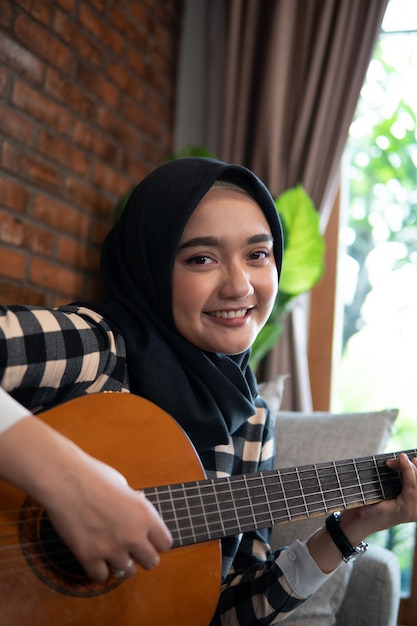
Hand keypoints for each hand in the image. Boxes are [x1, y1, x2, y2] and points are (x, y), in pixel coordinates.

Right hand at [45, 456, 172, 581]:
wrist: (66, 480)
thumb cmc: (94, 476)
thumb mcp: (124, 485)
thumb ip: (134, 503)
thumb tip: (139, 506)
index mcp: (145, 515)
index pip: (165, 544)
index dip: (156, 542)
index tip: (148, 540)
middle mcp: (133, 535)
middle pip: (151, 562)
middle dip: (143, 557)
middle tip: (132, 551)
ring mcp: (111, 548)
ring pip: (127, 572)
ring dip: (120, 563)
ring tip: (112, 552)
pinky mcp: (89, 557)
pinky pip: (101, 576)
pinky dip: (98, 569)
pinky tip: (95, 558)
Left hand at [340, 453, 416, 543]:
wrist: (357, 518)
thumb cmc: (370, 501)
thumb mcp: (388, 486)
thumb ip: (399, 476)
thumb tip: (404, 458)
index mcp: (415, 503)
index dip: (416, 466)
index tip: (404, 456)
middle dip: (411, 465)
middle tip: (398, 458)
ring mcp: (414, 511)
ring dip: (407, 467)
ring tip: (393, 462)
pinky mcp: (407, 511)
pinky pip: (412, 488)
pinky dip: (408, 472)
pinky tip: (402, 463)